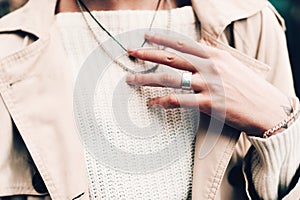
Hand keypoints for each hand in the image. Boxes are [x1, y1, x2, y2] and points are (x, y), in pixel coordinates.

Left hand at [126, 31, 289, 135]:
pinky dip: (162, 101)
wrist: (267, 108)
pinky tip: (151, 103)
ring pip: (170, 78)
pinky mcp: (209, 104)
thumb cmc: (248, 86)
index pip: (183, 43)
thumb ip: (212, 56)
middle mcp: (209, 67)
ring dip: (147, 78)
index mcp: (214, 55)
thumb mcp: (231, 64)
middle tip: (131, 52)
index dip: (162, 39)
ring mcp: (208, 85)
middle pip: (172, 58)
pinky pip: (179, 101)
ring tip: (131, 79)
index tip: (146, 36)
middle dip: (148, 53)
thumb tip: (196, 47)